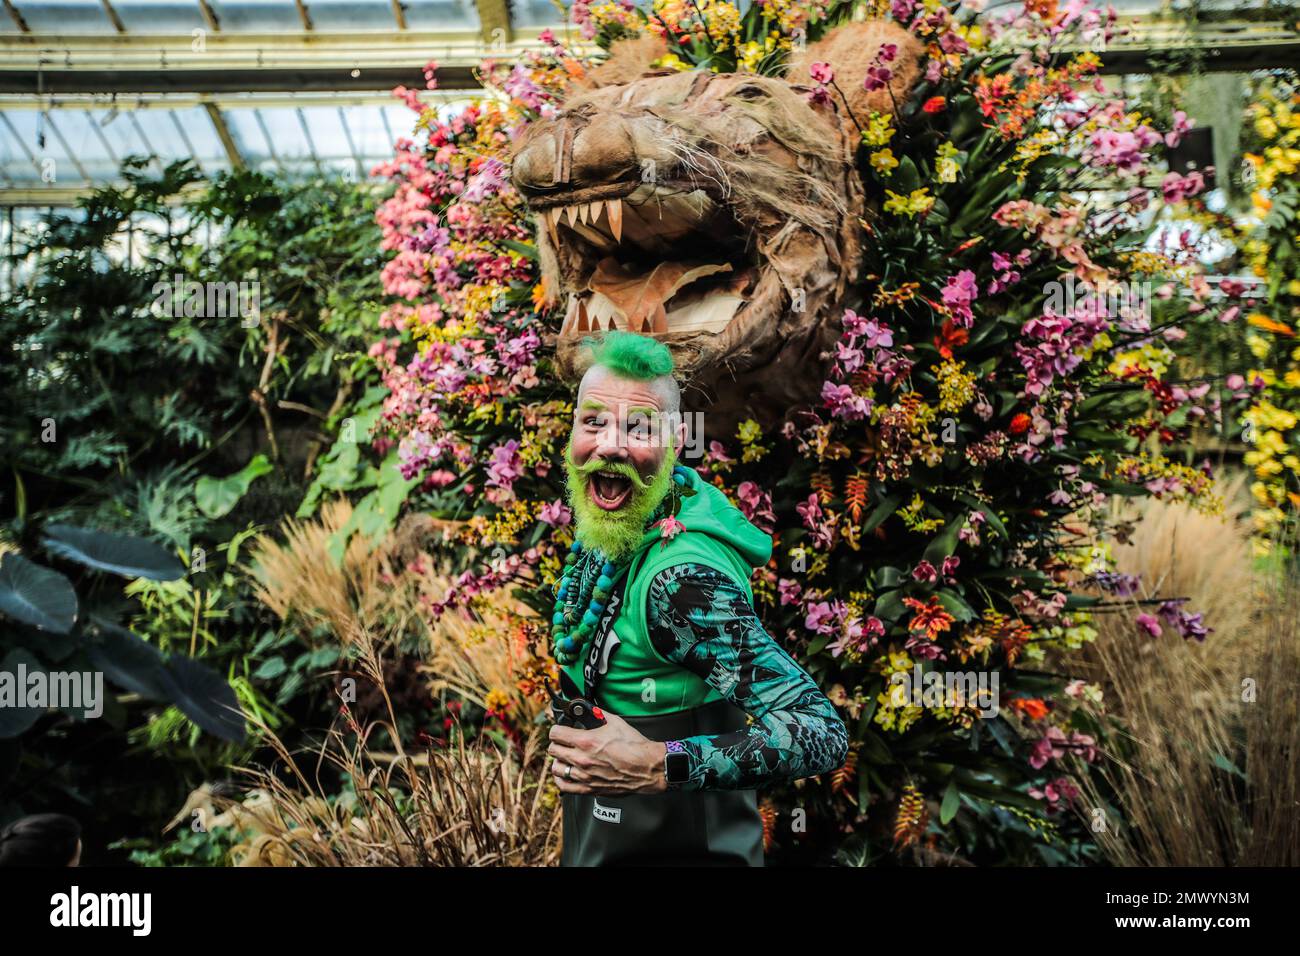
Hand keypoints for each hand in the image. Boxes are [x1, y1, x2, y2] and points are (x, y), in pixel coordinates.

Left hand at [548, 710, 666, 794]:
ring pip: (556, 768)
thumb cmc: (634, 747)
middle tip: (564, 742)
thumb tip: (590, 708)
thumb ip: (599, 713)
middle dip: (558, 743)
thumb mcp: (615, 722)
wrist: (647, 767)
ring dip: (559, 761)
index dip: (557, 729)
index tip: (561, 729)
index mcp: (586, 741)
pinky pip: (564, 786)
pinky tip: (566, 773)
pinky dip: (561, 779)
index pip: (555, 734)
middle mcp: (582, 759)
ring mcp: (584, 775)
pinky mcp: (589, 788)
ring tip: (566, 757)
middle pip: (553, 750)